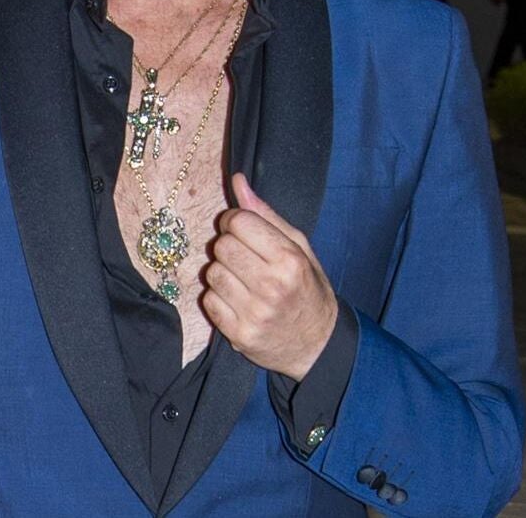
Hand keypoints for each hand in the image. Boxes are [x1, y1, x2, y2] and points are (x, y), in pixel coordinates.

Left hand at [202, 174, 337, 380]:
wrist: (317, 345)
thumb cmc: (308, 289)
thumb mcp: (299, 248)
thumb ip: (266, 214)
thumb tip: (237, 181)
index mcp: (289, 260)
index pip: (239, 222)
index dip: (234, 221)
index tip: (241, 229)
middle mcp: (271, 286)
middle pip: (221, 246)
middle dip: (228, 246)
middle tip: (244, 257)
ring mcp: (254, 313)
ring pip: (211, 273)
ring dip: (222, 272)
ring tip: (243, 280)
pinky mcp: (239, 334)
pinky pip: (208, 301)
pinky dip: (218, 298)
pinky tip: (238, 301)